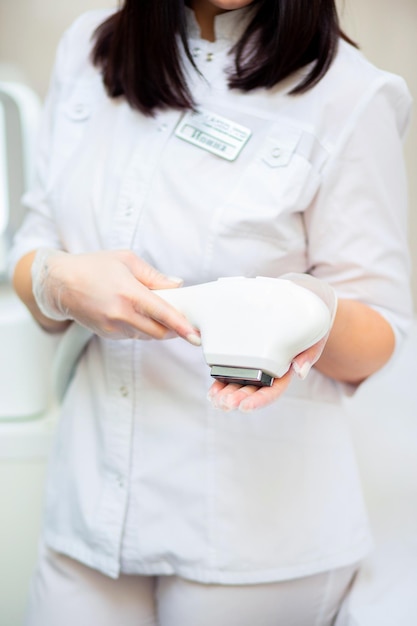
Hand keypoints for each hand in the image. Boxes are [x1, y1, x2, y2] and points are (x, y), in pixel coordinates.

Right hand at [31, 248, 200, 342]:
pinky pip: (133, 335)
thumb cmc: (93, 267)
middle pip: (158, 332)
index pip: (162, 314)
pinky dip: (140, 327)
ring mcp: (113, 327)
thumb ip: (154, 276)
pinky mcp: (107, 335)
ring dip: (156, 327)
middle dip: (173, 329)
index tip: (195, 336)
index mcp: (129, 293)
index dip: (182, 326)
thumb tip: (177, 284)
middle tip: (181, 319)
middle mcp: (121, 314)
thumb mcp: (127, 261)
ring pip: (146, 336)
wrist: (60, 283)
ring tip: (152, 309)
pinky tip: (133, 312)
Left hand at [207, 273, 336, 411]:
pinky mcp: (242, 355)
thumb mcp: (314, 337)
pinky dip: (220, 384)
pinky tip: (212, 392)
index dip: (259, 400)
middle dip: (238, 399)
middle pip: (252, 391)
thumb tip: (300, 373)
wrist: (299, 306)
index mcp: (284, 371)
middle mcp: (267, 372)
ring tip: (215, 400)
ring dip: (226, 395)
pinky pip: (230, 372)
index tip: (245, 407)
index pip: (272, 391)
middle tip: (224, 403)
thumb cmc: (307, 324)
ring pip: (239, 384)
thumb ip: (309, 354)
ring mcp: (253, 365)